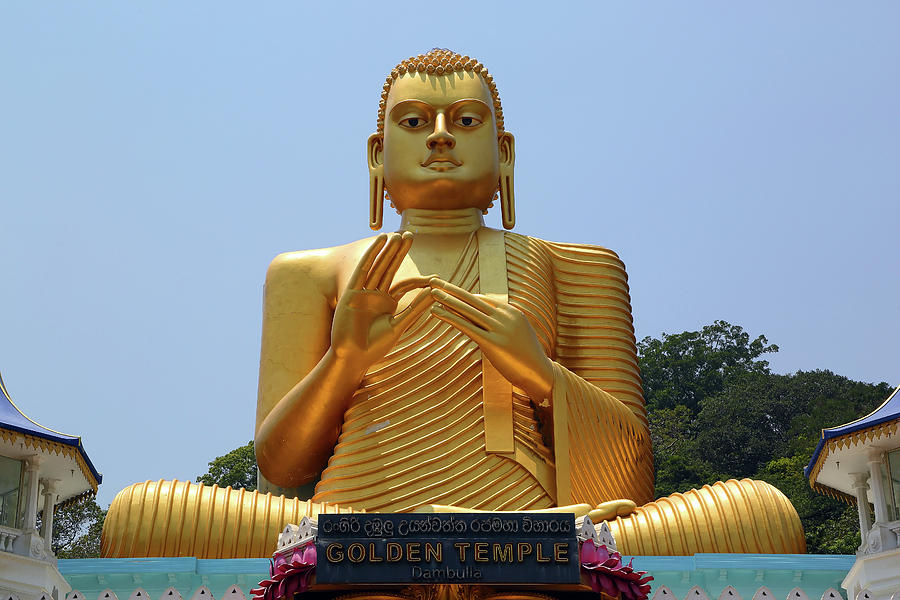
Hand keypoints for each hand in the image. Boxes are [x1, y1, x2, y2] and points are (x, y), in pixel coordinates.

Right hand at [331, 232, 433, 372]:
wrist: (353, 357)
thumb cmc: (375, 346)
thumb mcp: (399, 325)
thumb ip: (415, 309)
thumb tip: (434, 293)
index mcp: (387, 303)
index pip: (405, 285)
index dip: (419, 280)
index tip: (436, 277)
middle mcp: (375, 295)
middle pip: (390, 268)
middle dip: (399, 252)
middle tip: (410, 235)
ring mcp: (363, 292)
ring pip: (378, 266)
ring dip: (387, 250)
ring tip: (397, 235)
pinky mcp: (352, 291)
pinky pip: (363, 269)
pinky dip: (371, 254)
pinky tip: (380, 241)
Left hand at [429, 278, 553, 398]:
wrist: (539, 374)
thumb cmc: (527, 357)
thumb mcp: (517, 334)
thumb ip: (504, 324)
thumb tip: (489, 320)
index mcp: (511, 312)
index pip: (483, 300)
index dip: (463, 296)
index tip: (447, 290)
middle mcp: (505, 317)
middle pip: (473, 299)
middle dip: (452, 289)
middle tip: (434, 279)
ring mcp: (500, 329)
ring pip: (468, 311)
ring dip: (448, 300)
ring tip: (431, 292)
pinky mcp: (493, 343)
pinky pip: (467, 326)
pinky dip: (450, 317)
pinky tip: (436, 312)